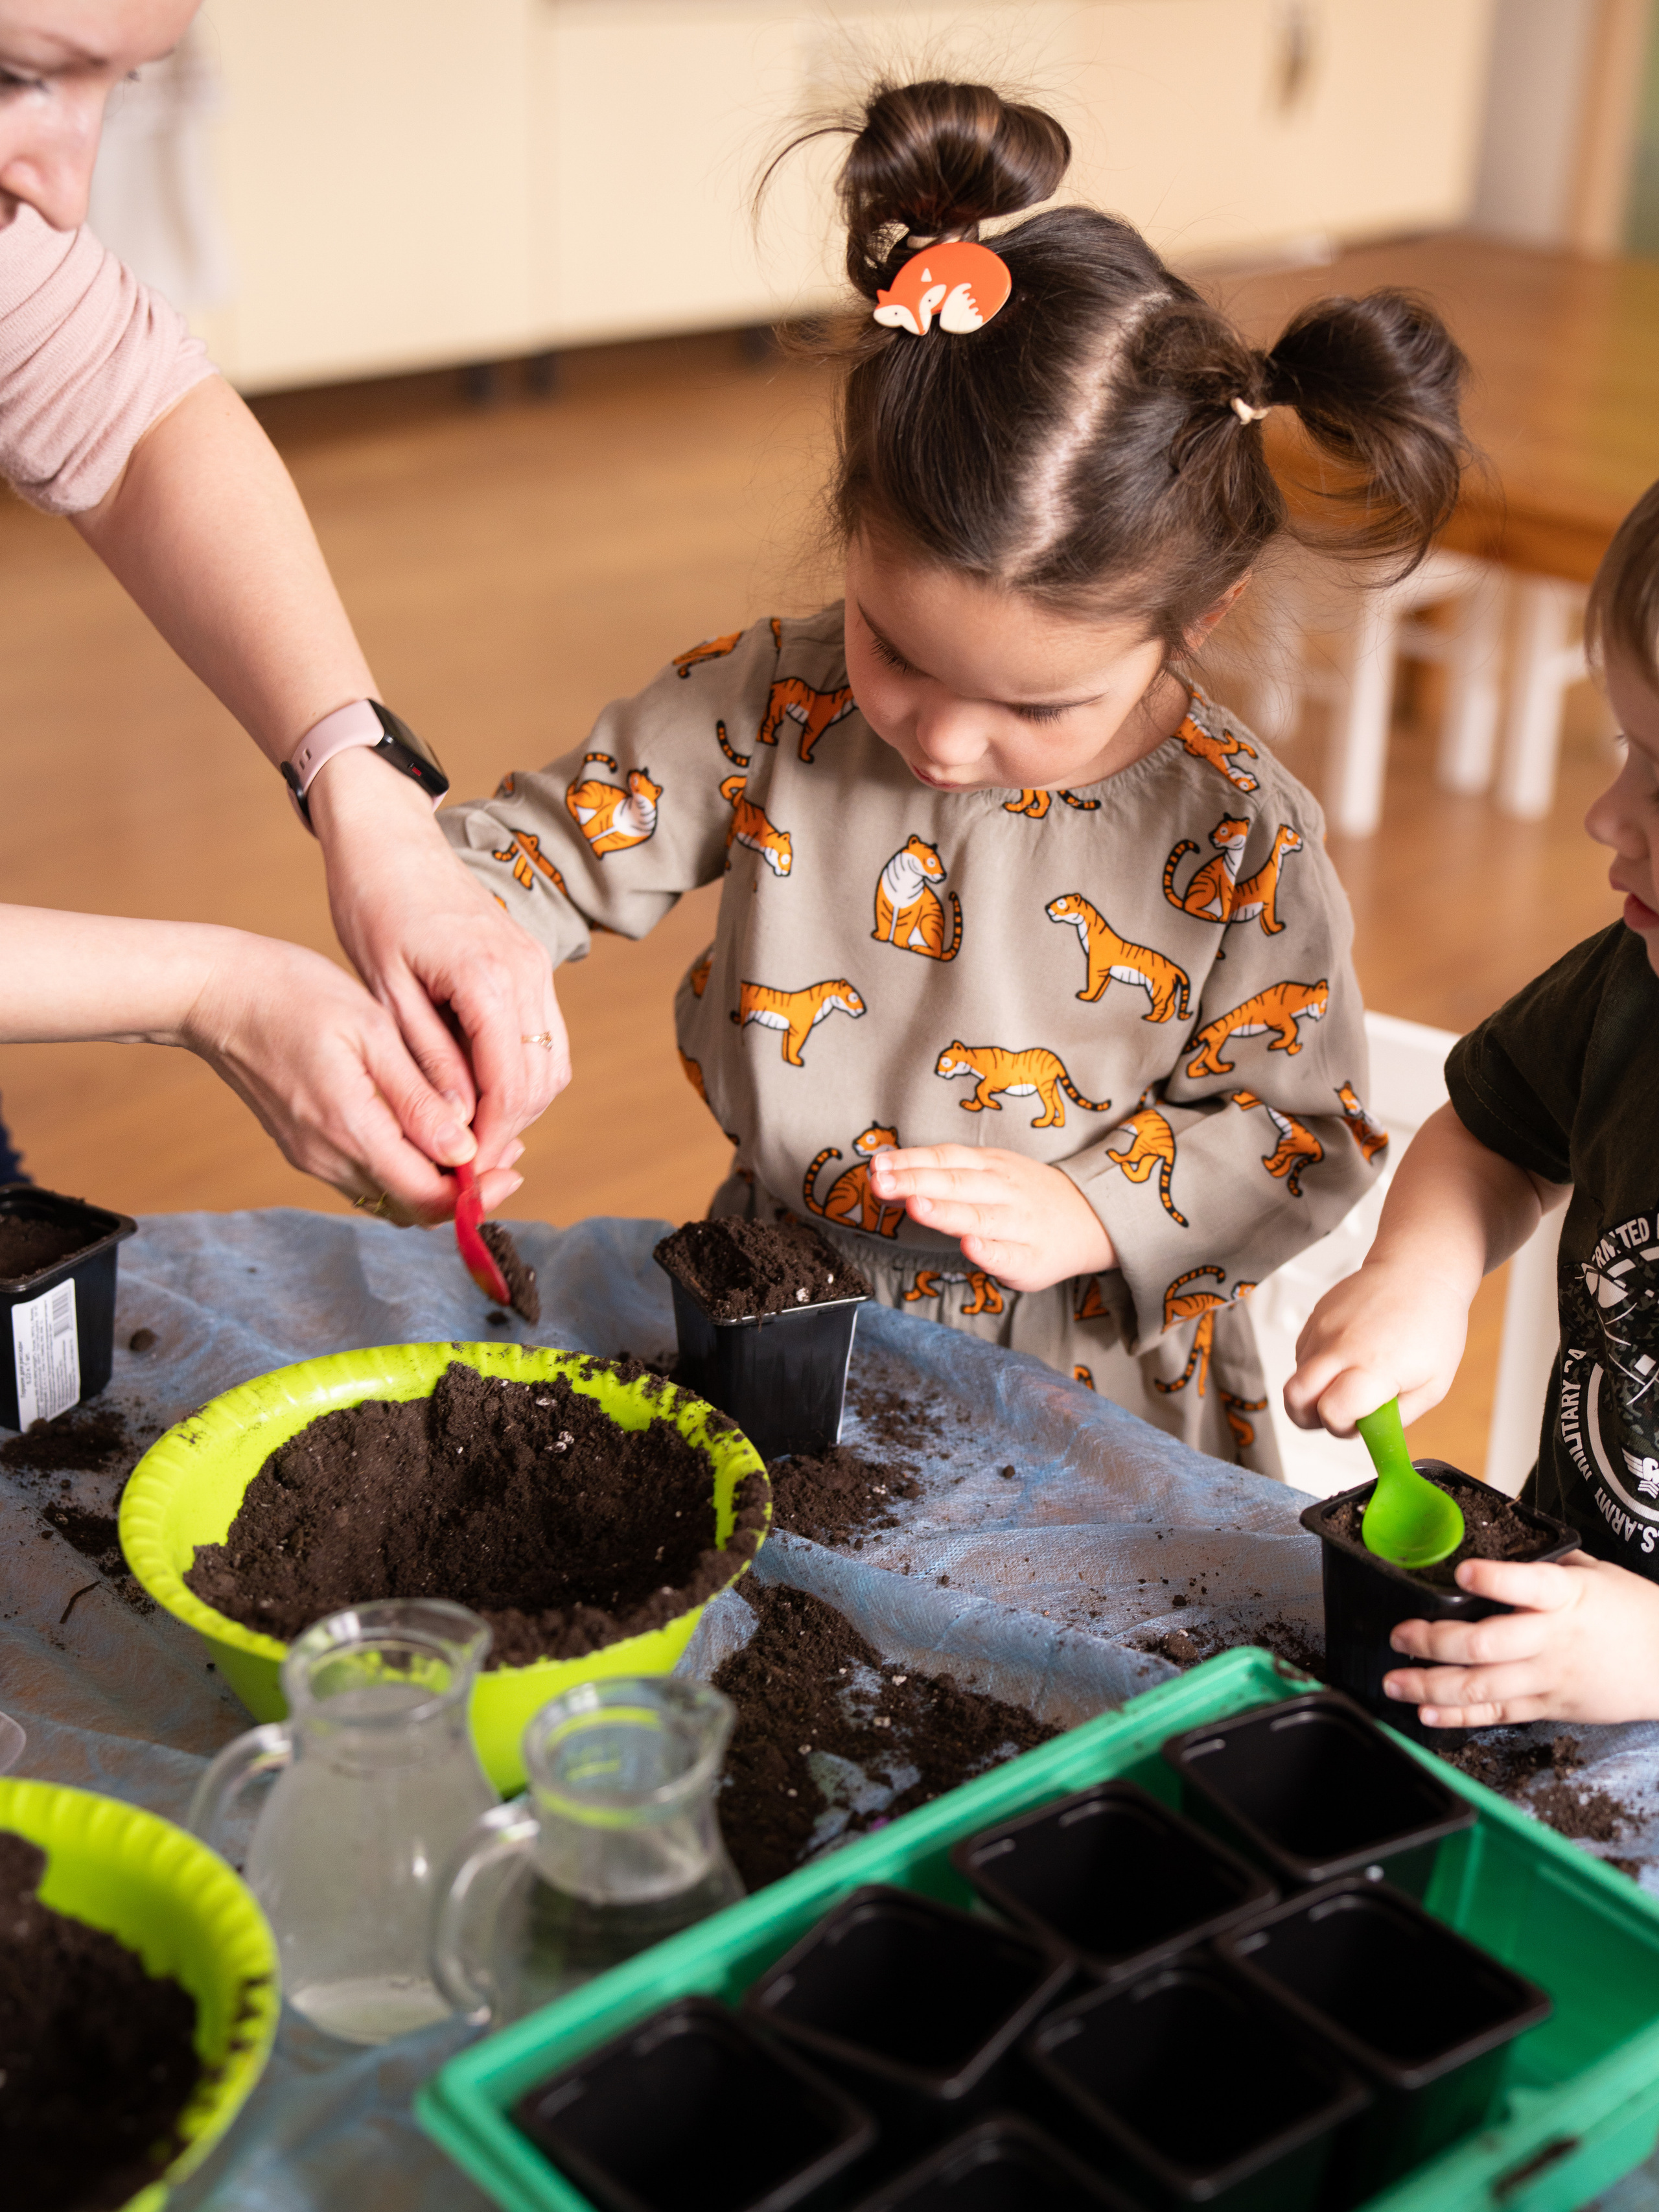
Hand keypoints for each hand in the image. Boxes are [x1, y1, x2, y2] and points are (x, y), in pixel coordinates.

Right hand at [183, 932, 525, 1224]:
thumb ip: (417, 1097)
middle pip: (412, 1207)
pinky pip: (367, 1175)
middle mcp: (328, 1157)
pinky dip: (406, 1165)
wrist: (216, 995)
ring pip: (390, 1195)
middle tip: (507, 1149)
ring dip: (437, 1178)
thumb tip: (463, 1151)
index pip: (426, 1197)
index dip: (478, 1195)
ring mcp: (312, 1156)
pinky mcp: (305, 1146)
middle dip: (466, 1190)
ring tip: (478, 1135)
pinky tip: (430, 1128)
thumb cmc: (294, 995)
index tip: (513, 1165)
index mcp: (349, 1130)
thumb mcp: (370, 1032)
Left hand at [307, 748, 566, 1174]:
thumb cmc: (373, 907)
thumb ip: (428, 1061)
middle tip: (464, 1163)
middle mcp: (525, 972)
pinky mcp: (533, 963)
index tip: (459, 1172)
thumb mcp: (386, 993)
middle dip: (508, 1129)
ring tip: (471, 1131)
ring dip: (520, 1105)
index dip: (488, 1137)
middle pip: (541, 1081)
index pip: (509, 1086)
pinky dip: (524, 1073)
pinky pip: (547, 1036)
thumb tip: (456, 1127)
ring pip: (553, 1064)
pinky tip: (483, 1089)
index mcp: (485, 979)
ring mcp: (536, 965)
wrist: (390, 841)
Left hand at [867, 1145, 1114, 1292]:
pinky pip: (1009, 1255)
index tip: (877, 1165)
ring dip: (946, 1211)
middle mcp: (1003, 1190)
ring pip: (980, 1216)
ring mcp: (1019, 1224)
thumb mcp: (987, 1173)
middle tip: (881, 1183)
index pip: (945, 1158)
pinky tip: (970, 1247)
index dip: (910, 1160)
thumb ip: (940, 1174)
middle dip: (916, 1182)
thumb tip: (884, 1173)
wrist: (1090, 1220)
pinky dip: (989, 1252)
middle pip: (956, 1184)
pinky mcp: (1031, 1259)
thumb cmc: (1023, 1197)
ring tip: (915, 1206)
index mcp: (989, 1165)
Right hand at [1283, 1256, 1468, 1435]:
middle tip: (1335, 1414)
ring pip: (1296, 1378)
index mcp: (1374, 1366)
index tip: (1360, 1422)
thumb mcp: (1433, 1385)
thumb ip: (1398, 1417)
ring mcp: (1322, 1329)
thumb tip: (1370, 1435)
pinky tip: (1347, 1356)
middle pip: (1294, 1399)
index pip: (1331, 1413)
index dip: (1341, 1427)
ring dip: (1316, 1390)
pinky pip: (1302, 1355)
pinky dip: (1318, 1367)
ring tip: (1350, 1377)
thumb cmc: (1432, 1323)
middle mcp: (1339, 1346)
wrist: (1418, 1270)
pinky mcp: (1313, 1317)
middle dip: (1308, 1418)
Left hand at [1384, 1552, 1658, 1726]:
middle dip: (1434, 1640)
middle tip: (1399, 1634)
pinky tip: (1426, 1711)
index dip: (1496, 1579)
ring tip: (1394, 1680)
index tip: (1463, 1571)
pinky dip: (1459, 1716)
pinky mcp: (1550, 1706)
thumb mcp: (1596, 1573)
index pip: (1530, 1585)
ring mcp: (1549, 1676)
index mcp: (1567, 1596)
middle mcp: (1553, 1639)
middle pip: (1487, 1643)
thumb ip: (1547, 1561)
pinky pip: (1498, 1714)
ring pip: (1482, 1686)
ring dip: (1431, 1685)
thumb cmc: (1634, 1612)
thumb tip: (1506, 1527)